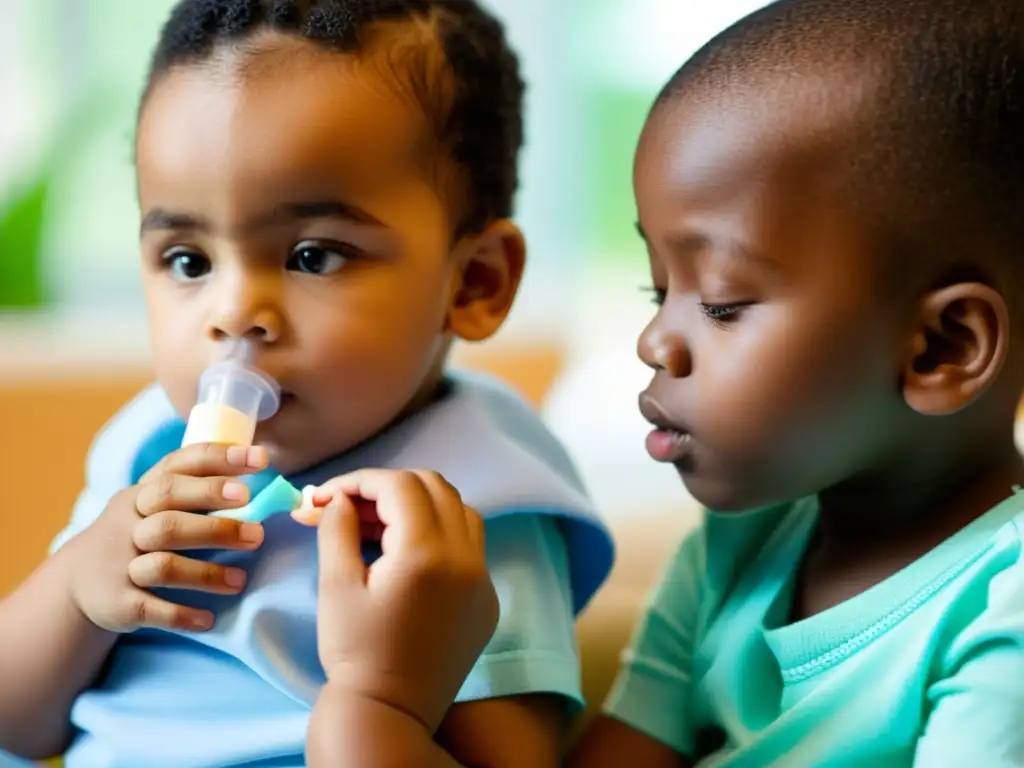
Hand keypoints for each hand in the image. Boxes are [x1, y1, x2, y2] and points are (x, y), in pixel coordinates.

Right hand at [63, 443, 268, 632]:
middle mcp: (129, 522)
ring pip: (164, 564)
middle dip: (217, 520)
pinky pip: (151, 609)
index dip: (222, 459)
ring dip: (207, 574)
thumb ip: (198, 490)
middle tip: (257, 531)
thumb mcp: (154, 506)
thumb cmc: (137, 533)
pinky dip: (181, 615)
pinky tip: (208, 619)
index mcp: (143, 492)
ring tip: (240, 581)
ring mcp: (121, 562)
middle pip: (170, 513)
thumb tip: (263, 481)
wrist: (76, 580)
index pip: (181, 466)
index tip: (261, 459)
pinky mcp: (118, 601)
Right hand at [294, 469, 499, 733]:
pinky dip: (440, 533)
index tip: (329, 498)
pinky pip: (470, 545)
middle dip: (389, 487)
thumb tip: (342, 500)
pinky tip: (406, 553)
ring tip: (377, 527)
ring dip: (419, 505)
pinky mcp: (487, 599)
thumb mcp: (336, 586)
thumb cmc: (355, 651)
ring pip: (459, 510)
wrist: (390, 712)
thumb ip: (339, 528)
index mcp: (426, 553)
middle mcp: (465, 558)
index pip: (400, 486)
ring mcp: (483, 579)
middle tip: (352, 509)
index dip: (360, 482)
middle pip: (435, 488)